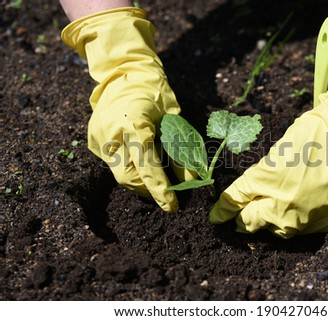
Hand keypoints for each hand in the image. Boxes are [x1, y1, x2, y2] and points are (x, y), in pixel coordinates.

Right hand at [62, 8, 192, 211]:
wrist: (123, 72)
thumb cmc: (154, 91)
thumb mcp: (173, 119)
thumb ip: (179, 150)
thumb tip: (189, 179)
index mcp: (133, 125)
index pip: (147, 167)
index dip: (160, 190)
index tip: (172, 206)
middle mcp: (112, 135)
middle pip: (128, 178)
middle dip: (148, 191)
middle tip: (166, 195)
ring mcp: (99, 138)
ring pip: (119, 174)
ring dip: (138, 181)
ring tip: (155, 180)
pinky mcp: (93, 140)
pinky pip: (113, 163)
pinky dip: (129, 167)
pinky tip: (139, 160)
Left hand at [210, 65, 327, 237]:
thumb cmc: (315, 132)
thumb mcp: (280, 148)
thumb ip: (263, 173)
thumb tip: (251, 188)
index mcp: (264, 178)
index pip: (235, 200)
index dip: (222, 209)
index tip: (216, 216)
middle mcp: (280, 202)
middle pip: (249, 221)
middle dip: (241, 219)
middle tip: (238, 217)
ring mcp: (302, 215)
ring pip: (274, 230)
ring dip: (266, 223)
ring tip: (265, 216)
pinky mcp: (322, 221)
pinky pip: (298, 230)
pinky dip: (290, 224)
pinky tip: (291, 214)